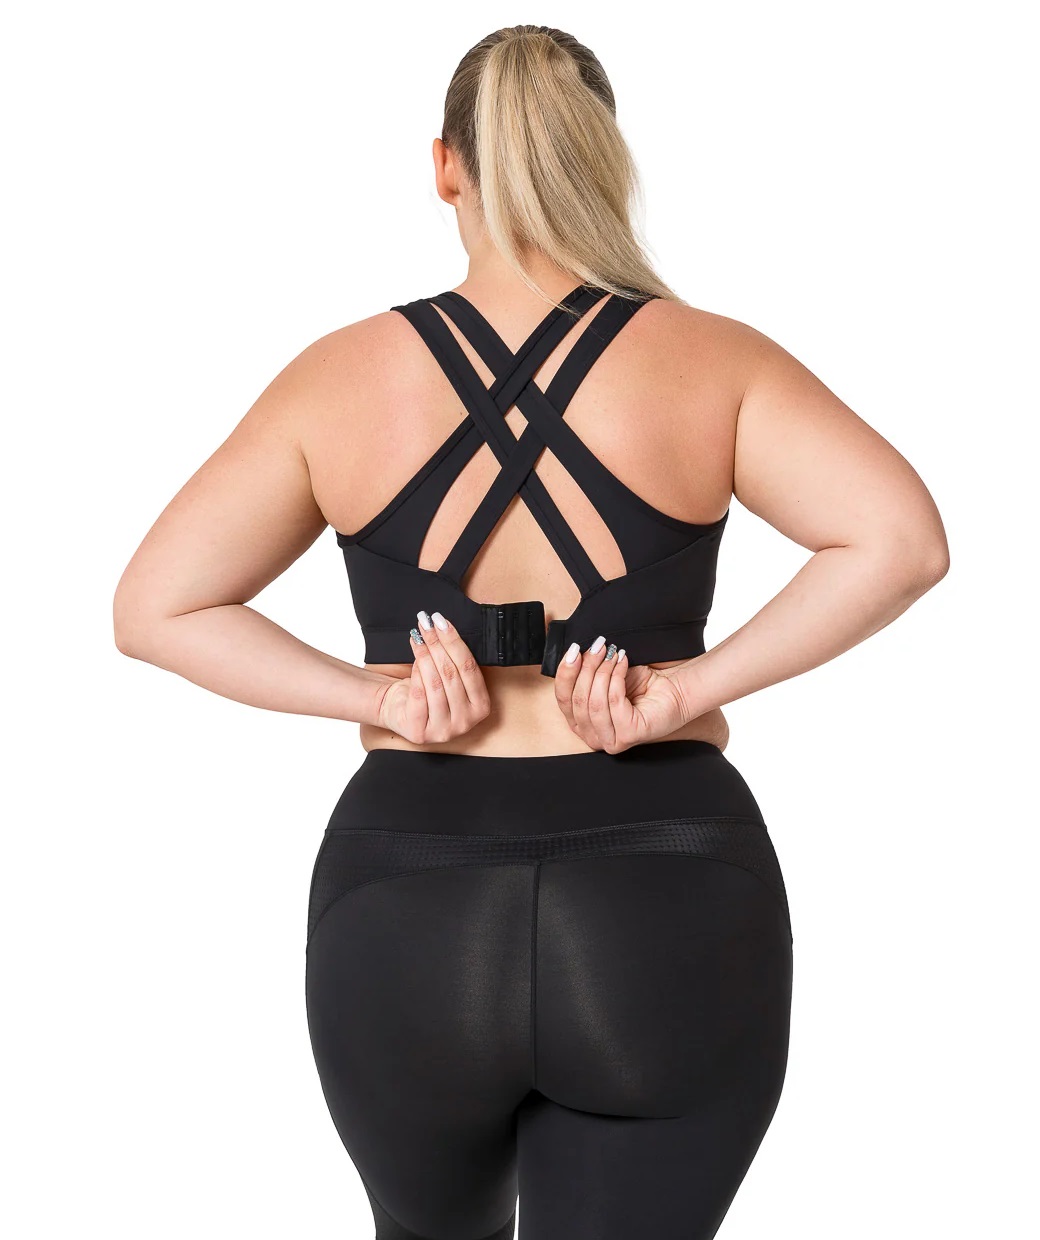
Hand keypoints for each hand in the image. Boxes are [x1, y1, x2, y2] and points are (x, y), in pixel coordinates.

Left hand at [375, 611, 490, 743]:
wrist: (402, 710)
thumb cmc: (430, 691)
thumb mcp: (451, 677)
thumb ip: (456, 658)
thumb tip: (444, 625)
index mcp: (481, 707)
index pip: (470, 668)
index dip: (455, 642)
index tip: (442, 622)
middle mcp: (465, 722)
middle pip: (452, 674)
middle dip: (438, 644)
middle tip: (427, 624)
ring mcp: (443, 730)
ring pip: (435, 683)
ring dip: (425, 654)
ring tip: (418, 636)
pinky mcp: (421, 732)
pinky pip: (419, 695)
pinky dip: (416, 673)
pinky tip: (414, 659)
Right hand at [553, 636, 697, 753]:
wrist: (675, 689)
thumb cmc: (641, 684)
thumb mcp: (604, 676)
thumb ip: (584, 672)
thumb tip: (571, 654)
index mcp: (582, 725)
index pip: (562, 700)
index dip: (565, 673)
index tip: (574, 649)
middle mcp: (593, 737)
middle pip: (577, 700)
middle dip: (586, 668)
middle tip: (598, 647)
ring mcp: (610, 740)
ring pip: (593, 702)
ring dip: (602, 672)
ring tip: (613, 655)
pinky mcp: (628, 736)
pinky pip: (613, 702)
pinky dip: (617, 678)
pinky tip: (624, 664)